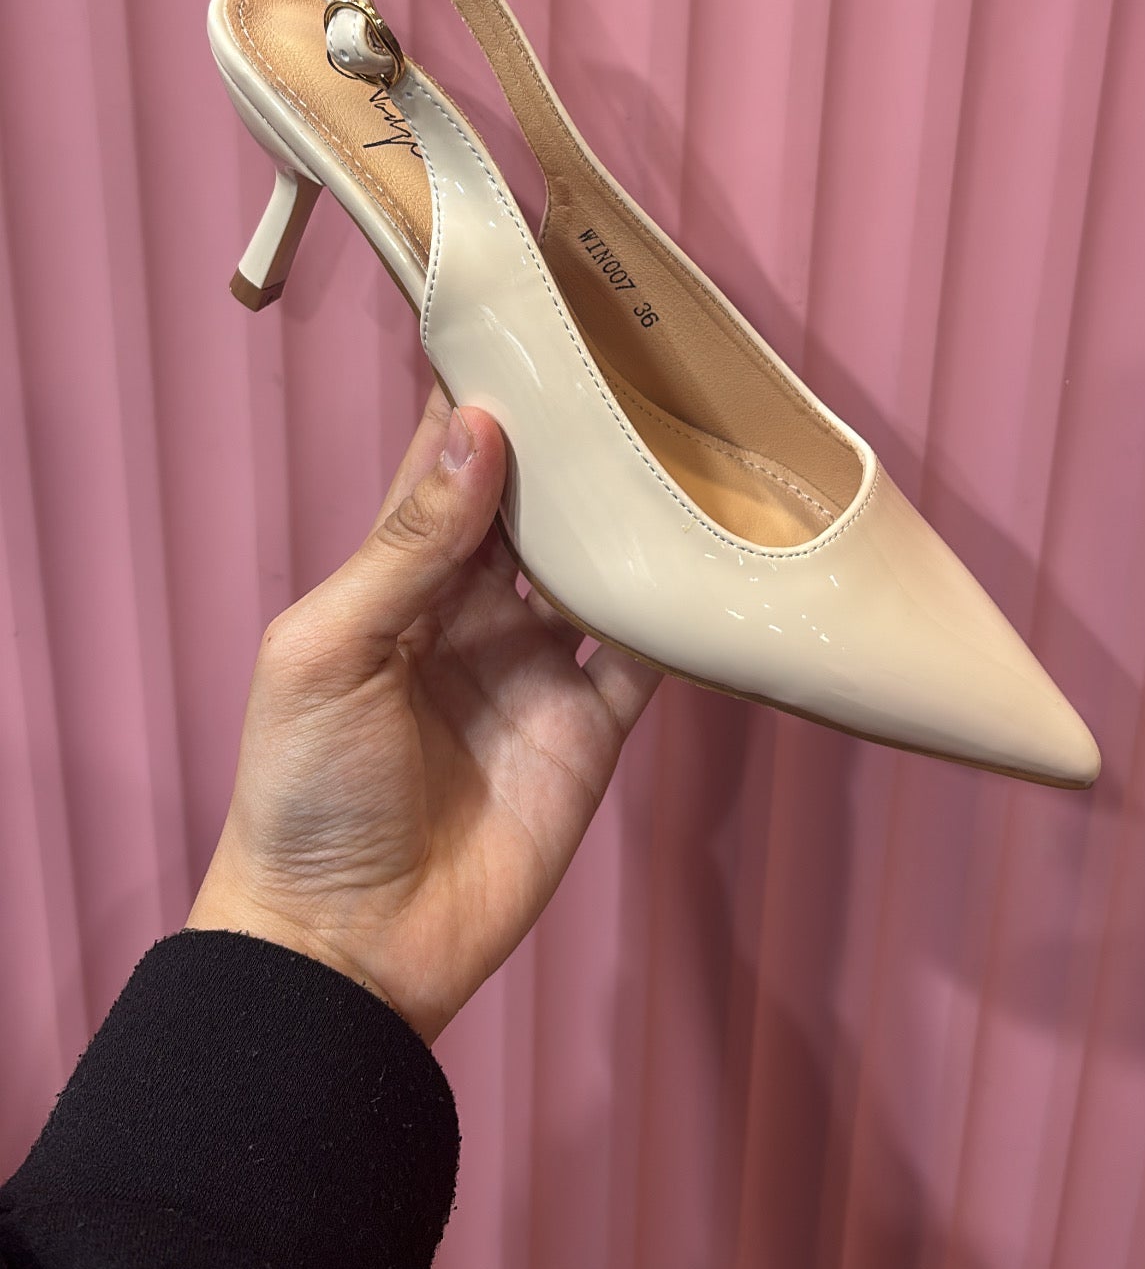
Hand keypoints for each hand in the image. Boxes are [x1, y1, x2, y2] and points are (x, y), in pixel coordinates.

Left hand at [186, 385, 660, 1042]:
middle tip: (634, 359)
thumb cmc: (306, 789)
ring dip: (631, 512)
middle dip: (573, 442)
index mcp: (398, 579)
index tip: (527, 320)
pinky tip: (713, 552)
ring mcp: (538, 668)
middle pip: (534, 505)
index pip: (445, 466)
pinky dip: (676, 609)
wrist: (348, 948)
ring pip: (597, 566)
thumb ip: (407, 545)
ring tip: (688, 431)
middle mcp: (475, 610)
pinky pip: (642, 654)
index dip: (480, 398)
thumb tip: (479, 428)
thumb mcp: (330, 650)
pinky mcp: (590, 730)